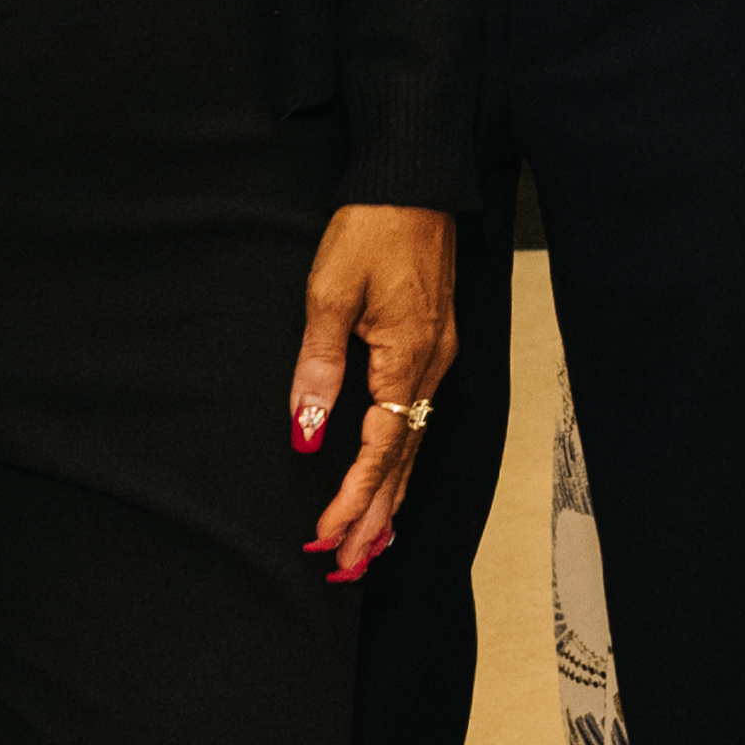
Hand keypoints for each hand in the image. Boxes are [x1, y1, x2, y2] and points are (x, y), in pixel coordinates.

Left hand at [285, 203, 459, 583]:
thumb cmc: (371, 230)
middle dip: (376, 514)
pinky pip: (416, 417)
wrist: (414, 181)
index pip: (380, 446)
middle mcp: (431, 366)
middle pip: (405, 458)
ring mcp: (437, 356)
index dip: (354, 495)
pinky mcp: (432, 344)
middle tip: (347, 563)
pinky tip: (389, 476)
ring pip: (414, 442)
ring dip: (389, 494)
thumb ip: (319, 366)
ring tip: (368, 540)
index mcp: (408, 357)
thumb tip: (308, 431)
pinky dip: (400, 458)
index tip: (327, 534)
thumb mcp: (329, 295)